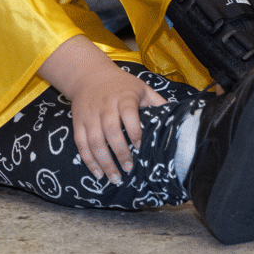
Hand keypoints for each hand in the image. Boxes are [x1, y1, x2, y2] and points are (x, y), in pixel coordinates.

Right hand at [41, 35, 166, 179]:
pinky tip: (98, 173)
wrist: (88, 75)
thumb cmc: (121, 85)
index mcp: (123, 97)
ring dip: (104, 162)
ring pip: (94, 141)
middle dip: (120, 152)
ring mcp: (90, 115)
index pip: (128, 113)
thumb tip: (176, 118)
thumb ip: (157, 102)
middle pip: (110, 131)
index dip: (134, 131)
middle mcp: (105, 106)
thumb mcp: (141, 88)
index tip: (139, 147)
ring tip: (114, 178)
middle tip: (128, 169)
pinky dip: (88, 160)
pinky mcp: (77, 122)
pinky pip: (81, 144)